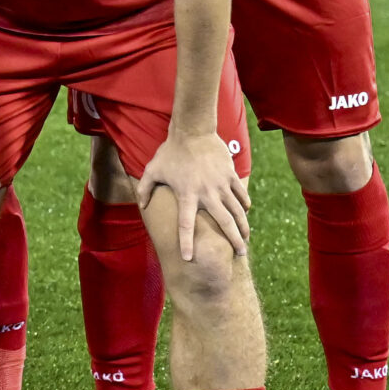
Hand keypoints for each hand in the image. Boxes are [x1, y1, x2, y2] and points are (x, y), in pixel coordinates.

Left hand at [137, 130, 250, 260]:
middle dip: (233, 240)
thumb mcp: (152, 170)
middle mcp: (206, 193)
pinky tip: (245, 213)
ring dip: (243, 226)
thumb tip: (142, 205)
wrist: (192, 131)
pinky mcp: (230, 175)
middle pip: (223, 222)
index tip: (188, 258)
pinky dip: (245, 205)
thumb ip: (145, 189)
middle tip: (240, 254)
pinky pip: (241, 194)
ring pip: (237, 211)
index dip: (186, 242)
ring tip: (245, 239)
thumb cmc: (170, 152)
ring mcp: (221, 184)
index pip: (186, 225)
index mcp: (186, 195)